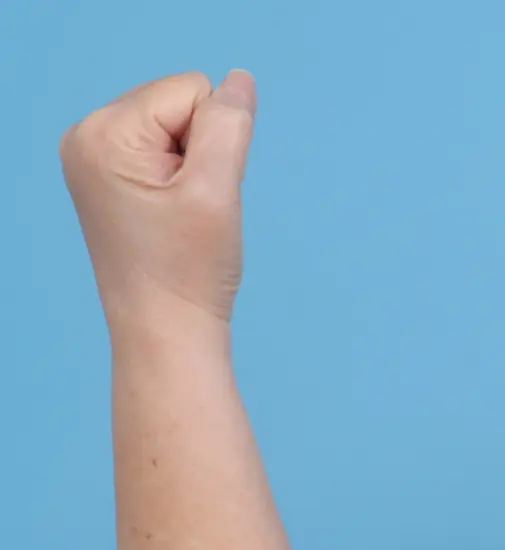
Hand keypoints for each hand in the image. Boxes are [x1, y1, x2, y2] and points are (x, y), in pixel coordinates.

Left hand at [59, 70, 256, 329]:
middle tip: (187, 214)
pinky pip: (164, 153)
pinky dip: (181, 184)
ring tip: (178, 221)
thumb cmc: (188, 274)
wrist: (166, 337)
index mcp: (103, 134)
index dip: (213, 145)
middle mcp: (86, 137)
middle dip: (199, 156)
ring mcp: (93, 159)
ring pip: (175, 129)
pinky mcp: (107, 179)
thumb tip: (240, 80)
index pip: (191, 91)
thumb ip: (228, 124)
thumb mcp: (216, 191)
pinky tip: (170, 221)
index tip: (195, 200)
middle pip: (179, 104)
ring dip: (193, 172)